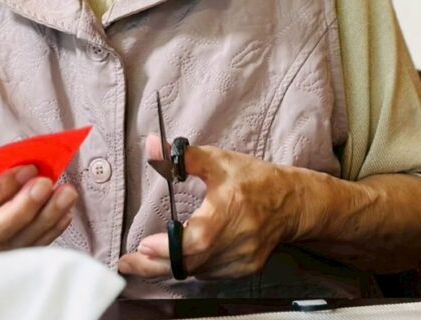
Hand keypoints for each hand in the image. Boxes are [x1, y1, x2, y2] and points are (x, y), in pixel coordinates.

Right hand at [0, 162, 77, 257]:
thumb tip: (25, 156)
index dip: (2, 186)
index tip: (27, 169)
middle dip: (26, 205)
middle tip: (46, 183)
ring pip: (19, 240)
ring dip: (47, 217)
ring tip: (66, 194)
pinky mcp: (9, 257)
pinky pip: (33, 247)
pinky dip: (53, 229)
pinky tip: (66, 211)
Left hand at [117, 136, 309, 279]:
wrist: (292, 203)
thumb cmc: (254, 179)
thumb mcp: (218, 161)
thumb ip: (183, 157)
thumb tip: (153, 145)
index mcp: (231, 208)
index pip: (199, 239)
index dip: (170, 247)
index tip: (143, 245)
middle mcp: (239, 238)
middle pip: (192, 262)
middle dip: (154, 265)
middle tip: (128, 263)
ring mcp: (244, 258)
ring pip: (198, 271)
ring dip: (172, 265)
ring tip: (148, 257)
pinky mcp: (245, 269)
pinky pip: (209, 273)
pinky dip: (192, 266)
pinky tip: (182, 256)